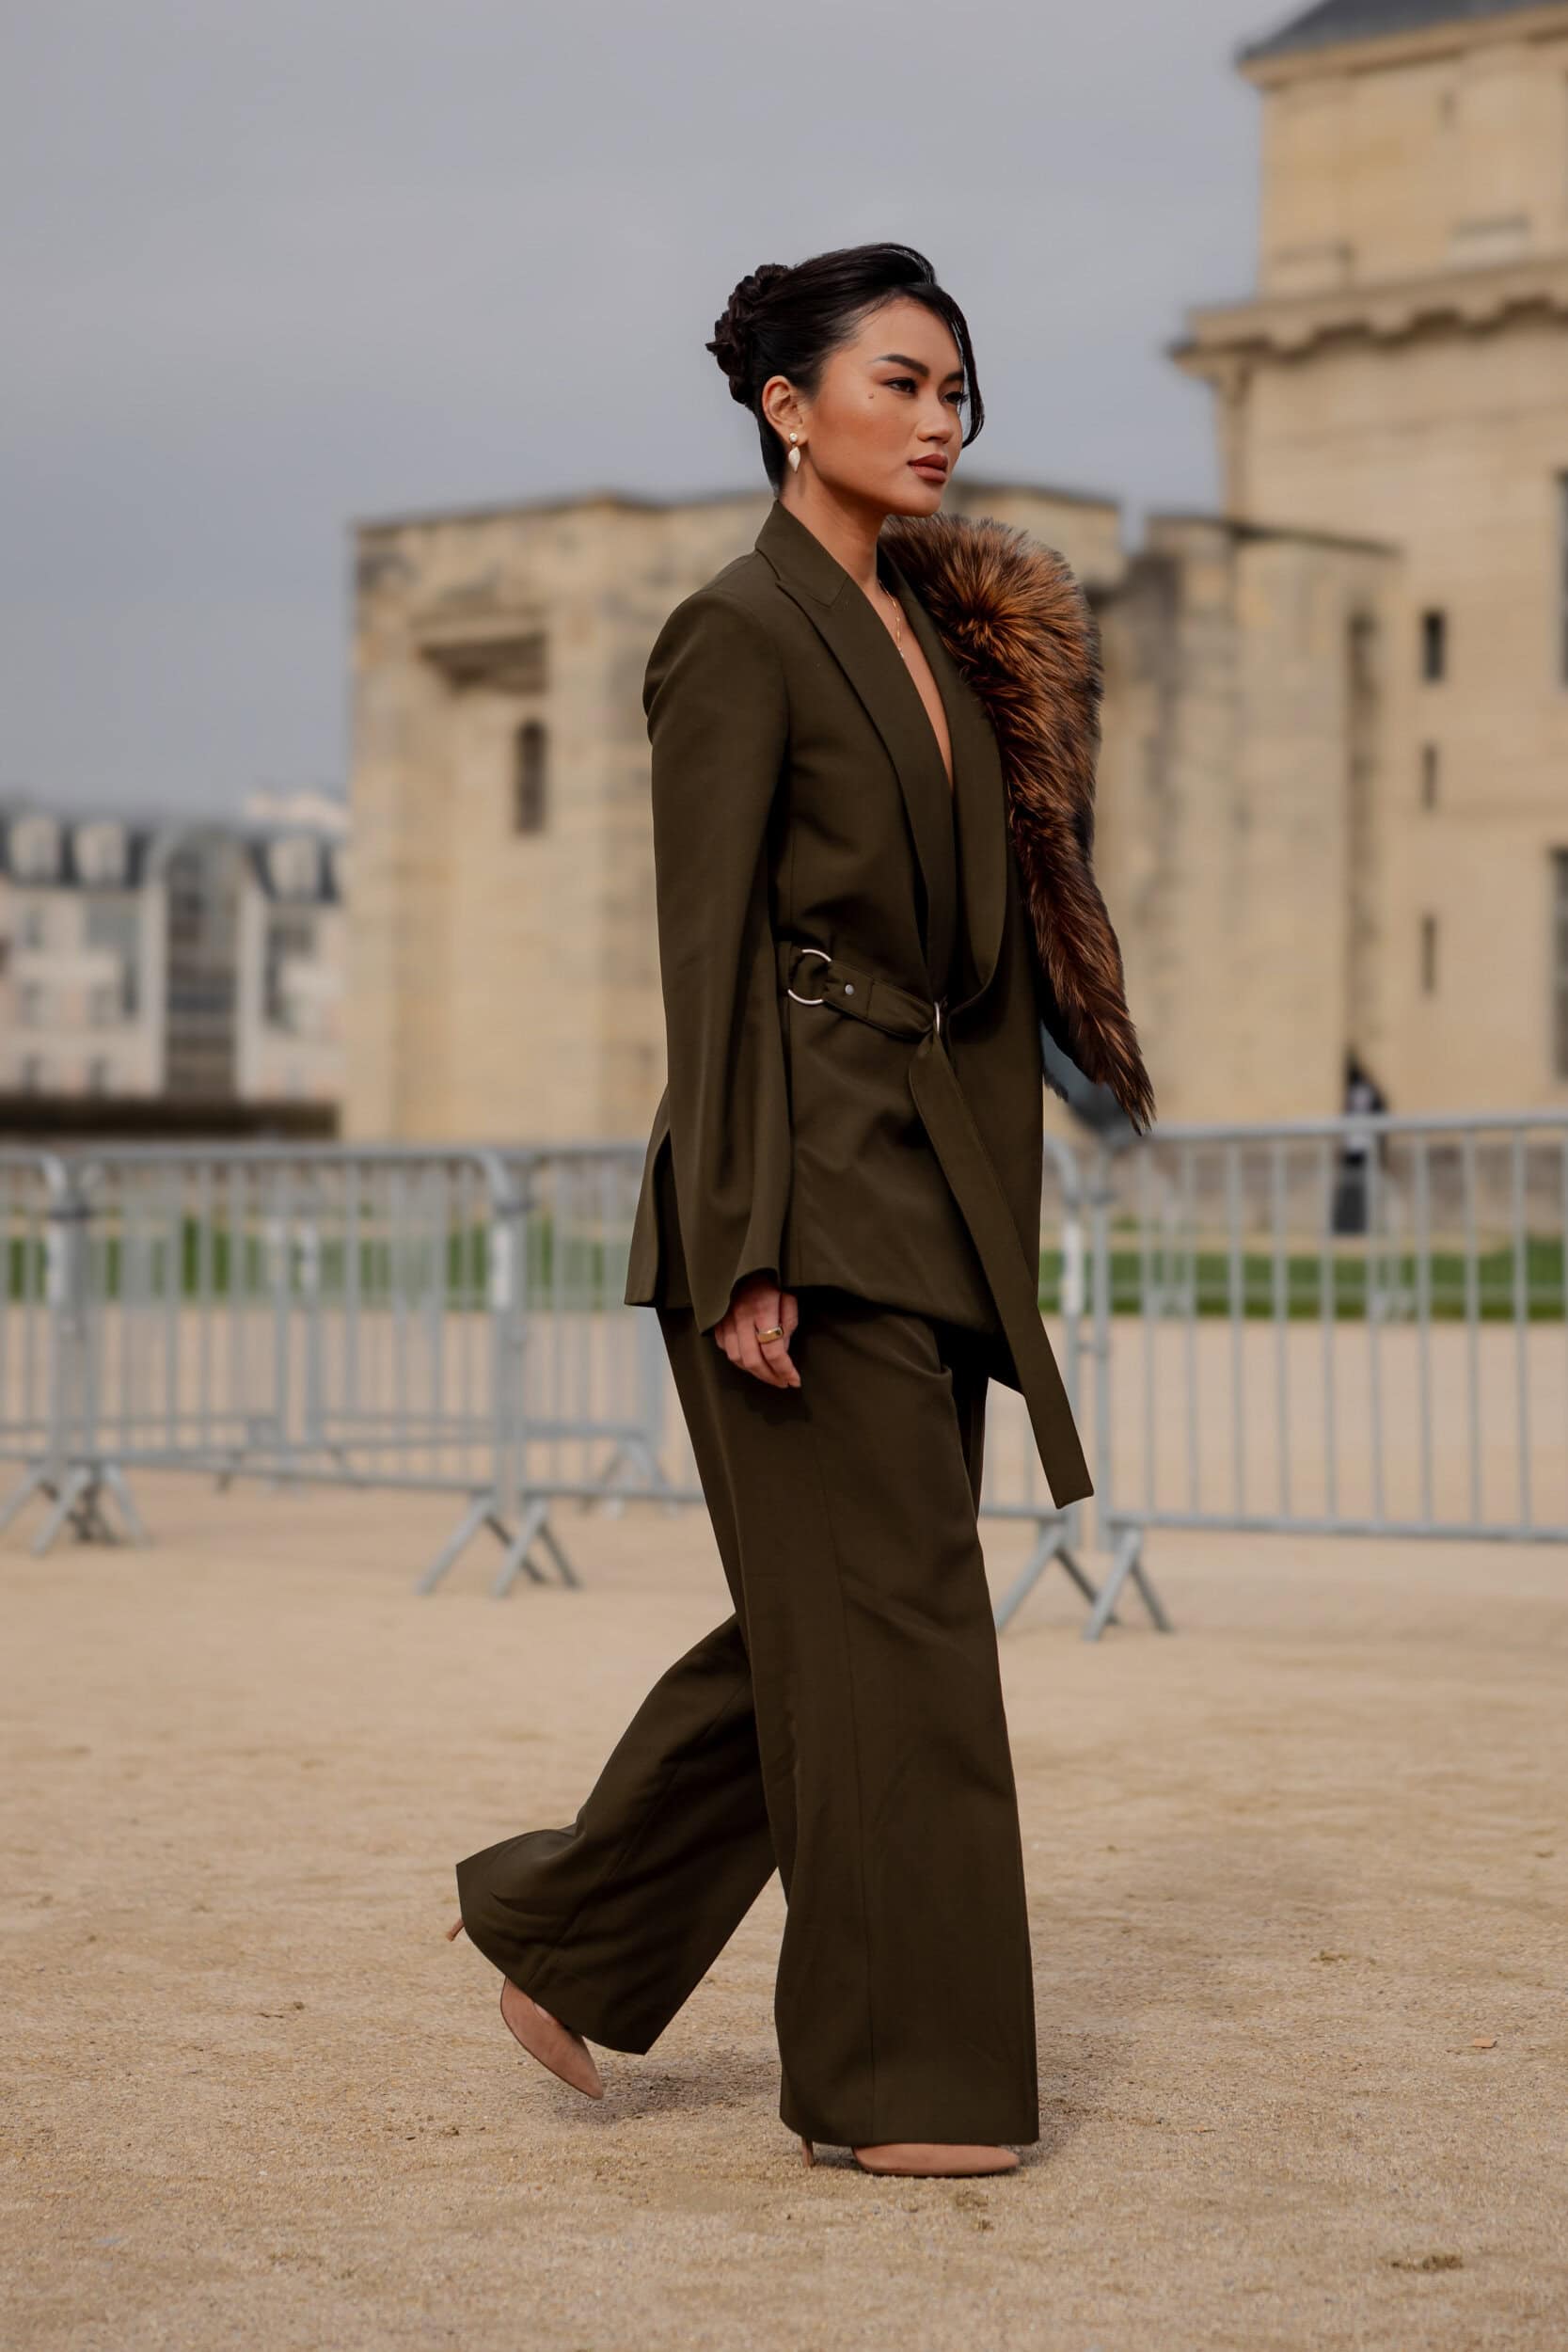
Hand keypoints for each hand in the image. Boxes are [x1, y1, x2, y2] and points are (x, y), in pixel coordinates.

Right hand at [714, 1272, 800, 1388]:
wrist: (742, 1263)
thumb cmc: (770, 1280)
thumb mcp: (788, 1297)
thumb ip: (788, 1324)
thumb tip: (783, 1351)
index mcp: (763, 1310)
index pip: (774, 1351)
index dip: (785, 1370)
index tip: (795, 1380)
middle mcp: (742, 1318)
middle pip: (753, 1360)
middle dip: (770, 1377)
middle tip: (782, 1382)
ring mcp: (726, 1320)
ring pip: (736, 1358)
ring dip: (754, 1371)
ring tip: (768, 1374)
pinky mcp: (717, 1321)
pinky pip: (725, 1348)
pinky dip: (738, 1359)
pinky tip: (751, 1359)